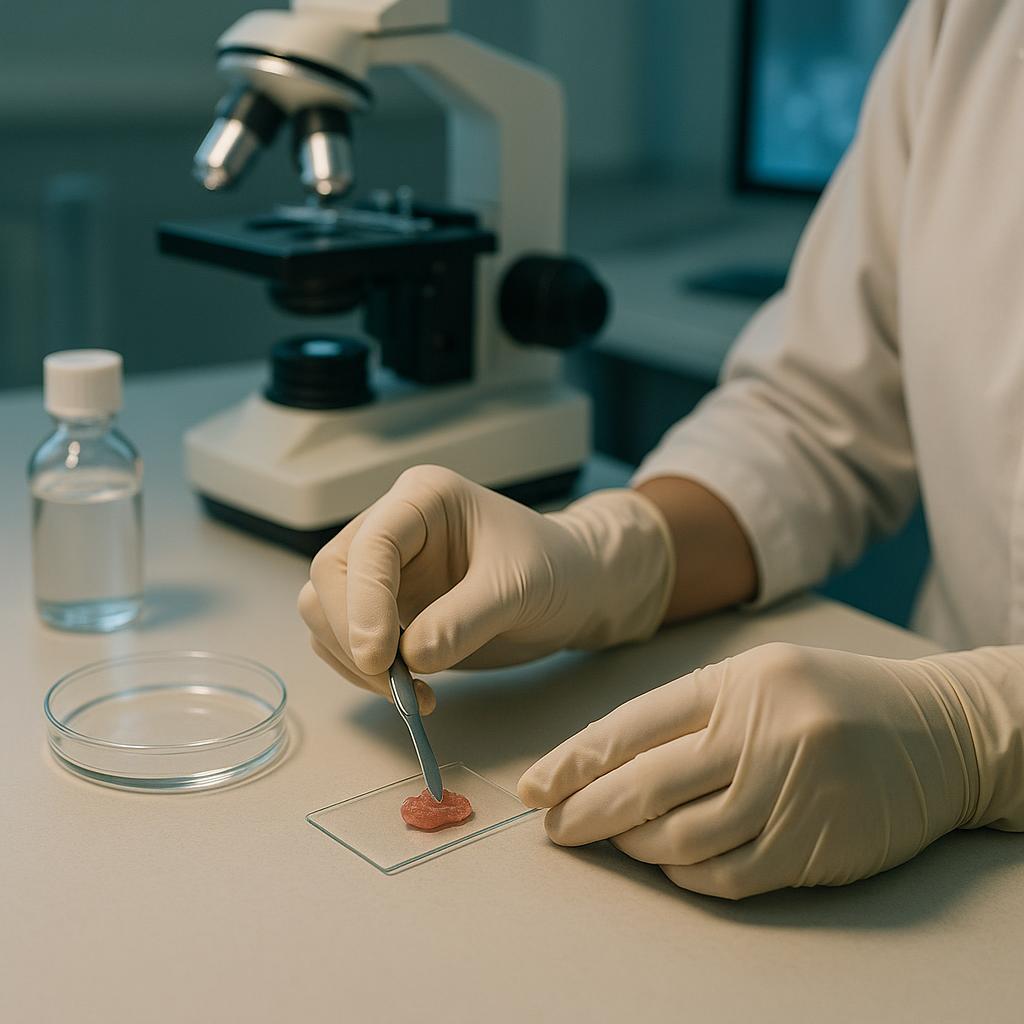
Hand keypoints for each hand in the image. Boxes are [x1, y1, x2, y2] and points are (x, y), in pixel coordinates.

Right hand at [299, 465, 673, 711]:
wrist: (572, 589)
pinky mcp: (382, 608)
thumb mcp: (519, 589)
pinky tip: (414, 690)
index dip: (365, 601)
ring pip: (325, 611)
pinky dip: (365, 674)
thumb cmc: (554, 569)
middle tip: (395, 684)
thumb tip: (412, 657)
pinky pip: (344, 641)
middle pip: (332, 576)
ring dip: (355, 660)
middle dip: (352, 635)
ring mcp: (382, 569)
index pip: (371, 545)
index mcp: (422, 499)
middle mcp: (391, 526)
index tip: (379, 657)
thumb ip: (465, 619)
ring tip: (415, 692)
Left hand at [519, 642, 984, 898]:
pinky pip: (727, 875)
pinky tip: (670, 863)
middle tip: (554, 827)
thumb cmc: (832, 697)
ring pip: (680, 838)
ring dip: (633, 845)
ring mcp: (788, 794)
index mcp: (738, 683)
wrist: (939, 732)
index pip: (633, 726)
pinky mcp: (813, 847)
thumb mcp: (759, 678)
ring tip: (613, 840)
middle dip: (585, 810)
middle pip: (645, 786)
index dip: (575, 760)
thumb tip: (609, 766)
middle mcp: (760, 735)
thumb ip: (690, 716)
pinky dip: (686, 874)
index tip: (535, 785)